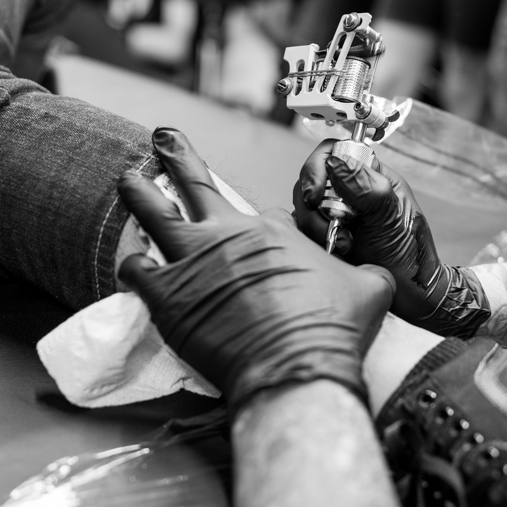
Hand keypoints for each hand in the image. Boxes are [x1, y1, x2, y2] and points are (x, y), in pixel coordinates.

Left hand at [117, 128, 395, 413]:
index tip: (261, 233)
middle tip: (162, 138)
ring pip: (151, 212)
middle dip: (174, 155)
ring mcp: (191, 262)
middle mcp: (226, 235)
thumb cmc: (333, 327)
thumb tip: (378, 274)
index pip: (260, 212)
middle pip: (193, 182)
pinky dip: (133, 264)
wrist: (296, 368)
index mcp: (272, 230)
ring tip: (128, 179)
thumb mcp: (369, 288)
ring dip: (137, 193)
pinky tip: (132, 263)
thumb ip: (365, 272)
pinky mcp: (166, 296)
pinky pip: (136, 269)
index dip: (260, 222)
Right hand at [293, 139, 490, 336]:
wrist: (410, 296)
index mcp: (370, 177)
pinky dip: (313, 243)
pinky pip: (302, 232)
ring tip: (345, 246)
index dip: (318, 167)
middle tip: (332, 227)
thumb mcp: (392, 219)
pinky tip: (335, 253)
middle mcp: (349, 192)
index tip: (316, 194)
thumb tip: (336, 162)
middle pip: (311, 181)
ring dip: (317, 229)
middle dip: (315, 206)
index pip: (333, 152)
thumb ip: (367, 188)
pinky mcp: (324, 237)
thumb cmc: (410, 255)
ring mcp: (334, 215)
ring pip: (303, 208)